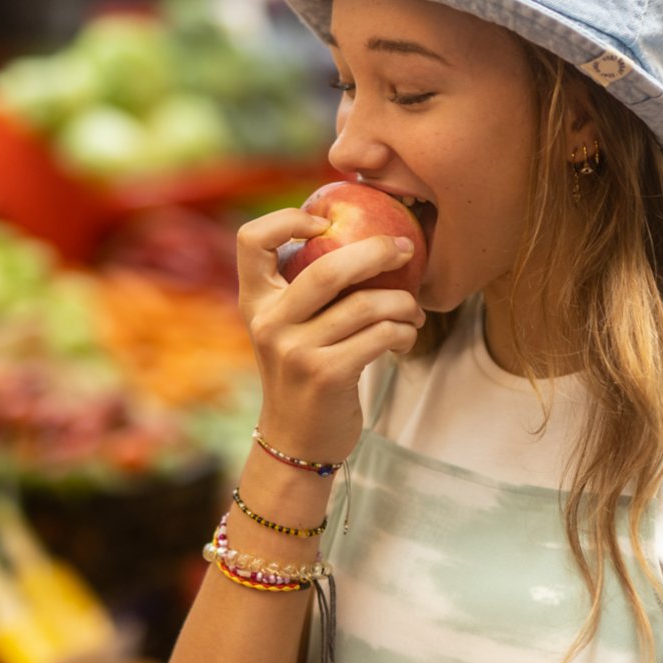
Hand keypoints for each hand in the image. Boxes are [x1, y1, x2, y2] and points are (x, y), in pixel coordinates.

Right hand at [236, 208, 423, 462]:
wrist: (296, 442)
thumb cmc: (302, 372)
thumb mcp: (286, 328)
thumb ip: (303, 287)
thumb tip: (363, 233)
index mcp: (255, 301)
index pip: (250, 240)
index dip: (286, 219)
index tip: (325, 223)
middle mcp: (268, 323)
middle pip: (328, 268)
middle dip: (378, 251)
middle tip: (405, 249)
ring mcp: (295, 351)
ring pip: (366, 305)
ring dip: (403, 303)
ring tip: (412, 311)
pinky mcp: (327, 376)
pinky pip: (381, 336)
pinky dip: (404, 331)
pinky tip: (405, 338)